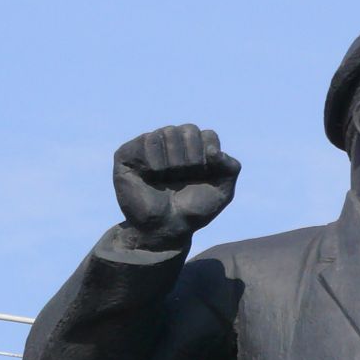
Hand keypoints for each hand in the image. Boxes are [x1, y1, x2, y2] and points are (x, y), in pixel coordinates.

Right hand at [113, 125, 240, 250]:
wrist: (165, 228)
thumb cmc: (192, 212)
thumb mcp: (221, 193)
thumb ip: (230, 169)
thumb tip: (216, 151)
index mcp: (195, 153)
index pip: (208, 135)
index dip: (209, 151)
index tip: (205, 170)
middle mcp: (173, 146)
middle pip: (189, 130)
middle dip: (192, 154)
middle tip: (185, 174)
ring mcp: (151, 148)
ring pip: (168, 132)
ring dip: (175, 157)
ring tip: (169, 176)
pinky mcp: (129, 154)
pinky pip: (147, 140)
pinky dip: (155, 156)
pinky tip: (155, 172)